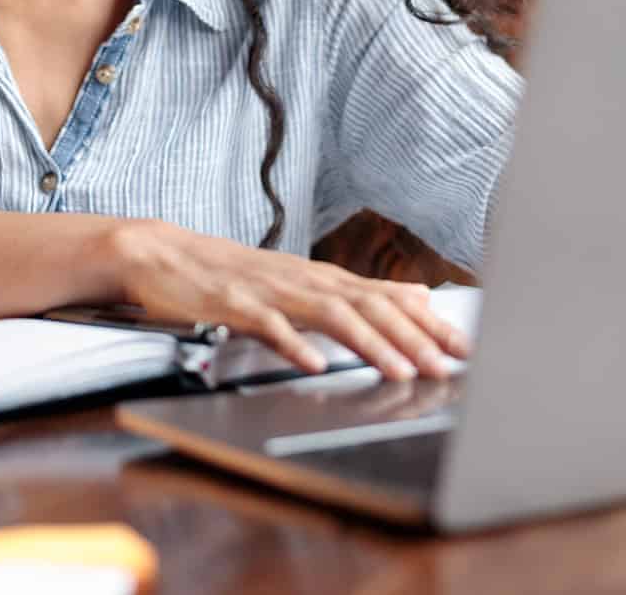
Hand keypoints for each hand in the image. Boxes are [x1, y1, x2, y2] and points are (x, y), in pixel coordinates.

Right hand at [108, 219, 471, 379]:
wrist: (162, 253)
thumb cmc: (231, 274)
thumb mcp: (299, 280)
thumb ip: (354, 292)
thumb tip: (414, 296)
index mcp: (321, 278)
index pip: (387, 298)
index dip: (428, 323)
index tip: (463, 347)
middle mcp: (304, 280)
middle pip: (369, 306)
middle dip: (413, 338)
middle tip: (447, 365)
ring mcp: (271, 291)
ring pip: (330, 315)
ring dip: (370, 344)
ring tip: (400, 371)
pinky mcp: (234, 305)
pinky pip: (269, 327)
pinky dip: (294, 344)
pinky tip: (315, 364)